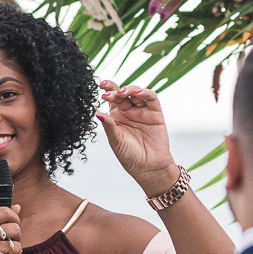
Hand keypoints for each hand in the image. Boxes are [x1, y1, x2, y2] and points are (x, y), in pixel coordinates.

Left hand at [97, 81, 179, 198]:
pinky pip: (151, 98)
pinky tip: (136, 94)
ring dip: (129, 89)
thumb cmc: (130, 156)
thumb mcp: (116, 141)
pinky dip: (144, 92)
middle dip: (115, 89)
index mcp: (117, 116)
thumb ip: (109, 126)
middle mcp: (130, 111)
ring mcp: (143, 111)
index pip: (112, 98)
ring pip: (136, 92)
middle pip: (123, 93)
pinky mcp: (156, 113)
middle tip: (108, 92)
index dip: (107, 89)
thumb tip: (97, 112)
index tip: (100, 86)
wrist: (148, 168)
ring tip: (122, 93)